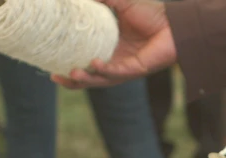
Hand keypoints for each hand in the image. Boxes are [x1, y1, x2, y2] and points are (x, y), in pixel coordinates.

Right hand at [52, 0, 175, 88]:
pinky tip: (95, 64)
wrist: (175, 21)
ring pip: (103, 80)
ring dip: (87, 79)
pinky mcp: (138, 69)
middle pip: (91, 77)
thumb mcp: (117, 2)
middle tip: (55, 77)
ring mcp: (126, 67)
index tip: (50, 62)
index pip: (85, 62)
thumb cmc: (150, 12)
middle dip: (73, 81)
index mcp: (109, 49)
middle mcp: (116, 61)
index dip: (68, 64)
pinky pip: (118, 73)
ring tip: (71, 74)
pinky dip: (106, 70)